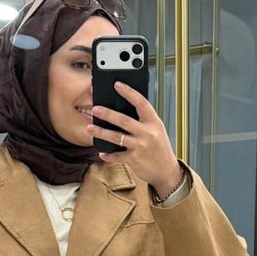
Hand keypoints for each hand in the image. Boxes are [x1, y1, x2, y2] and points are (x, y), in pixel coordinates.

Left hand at [88, 82, 181, 196]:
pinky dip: (108, 155)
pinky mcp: (134, 160)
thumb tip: (123, 109)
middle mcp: (147, 133)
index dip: (129, 93)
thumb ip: (143, 120)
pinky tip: (102, 153)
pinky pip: (117, 156)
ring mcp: (140, 146)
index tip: (117, 85)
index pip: (141, 103)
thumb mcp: (157, 130)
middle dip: (108, 114)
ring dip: (102, 132)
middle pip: (124, 120)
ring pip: (117, 137)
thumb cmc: (160, 148)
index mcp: (154, 122)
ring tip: (90, 128)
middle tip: (95, 108)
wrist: (166, 171)